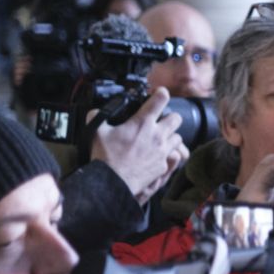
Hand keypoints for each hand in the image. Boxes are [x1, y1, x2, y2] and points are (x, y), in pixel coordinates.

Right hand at [90, 88, 188, 202]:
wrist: (113, 181)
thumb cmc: (106, 156)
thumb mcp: (96, 132)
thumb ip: (97, 117)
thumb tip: (95, 111)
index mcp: (142, 123)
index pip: (159, 100)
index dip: (161, 93)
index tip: (160, 93)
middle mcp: (157, 135)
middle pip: (176, 118)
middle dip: (170, 117)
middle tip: (161, 120)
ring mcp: (163, 150)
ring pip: (178, 137)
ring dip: (171, 135)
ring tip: (161, 138)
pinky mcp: (164, 165)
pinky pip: (174, 155)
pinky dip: (169, 153)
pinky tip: (160, 154)